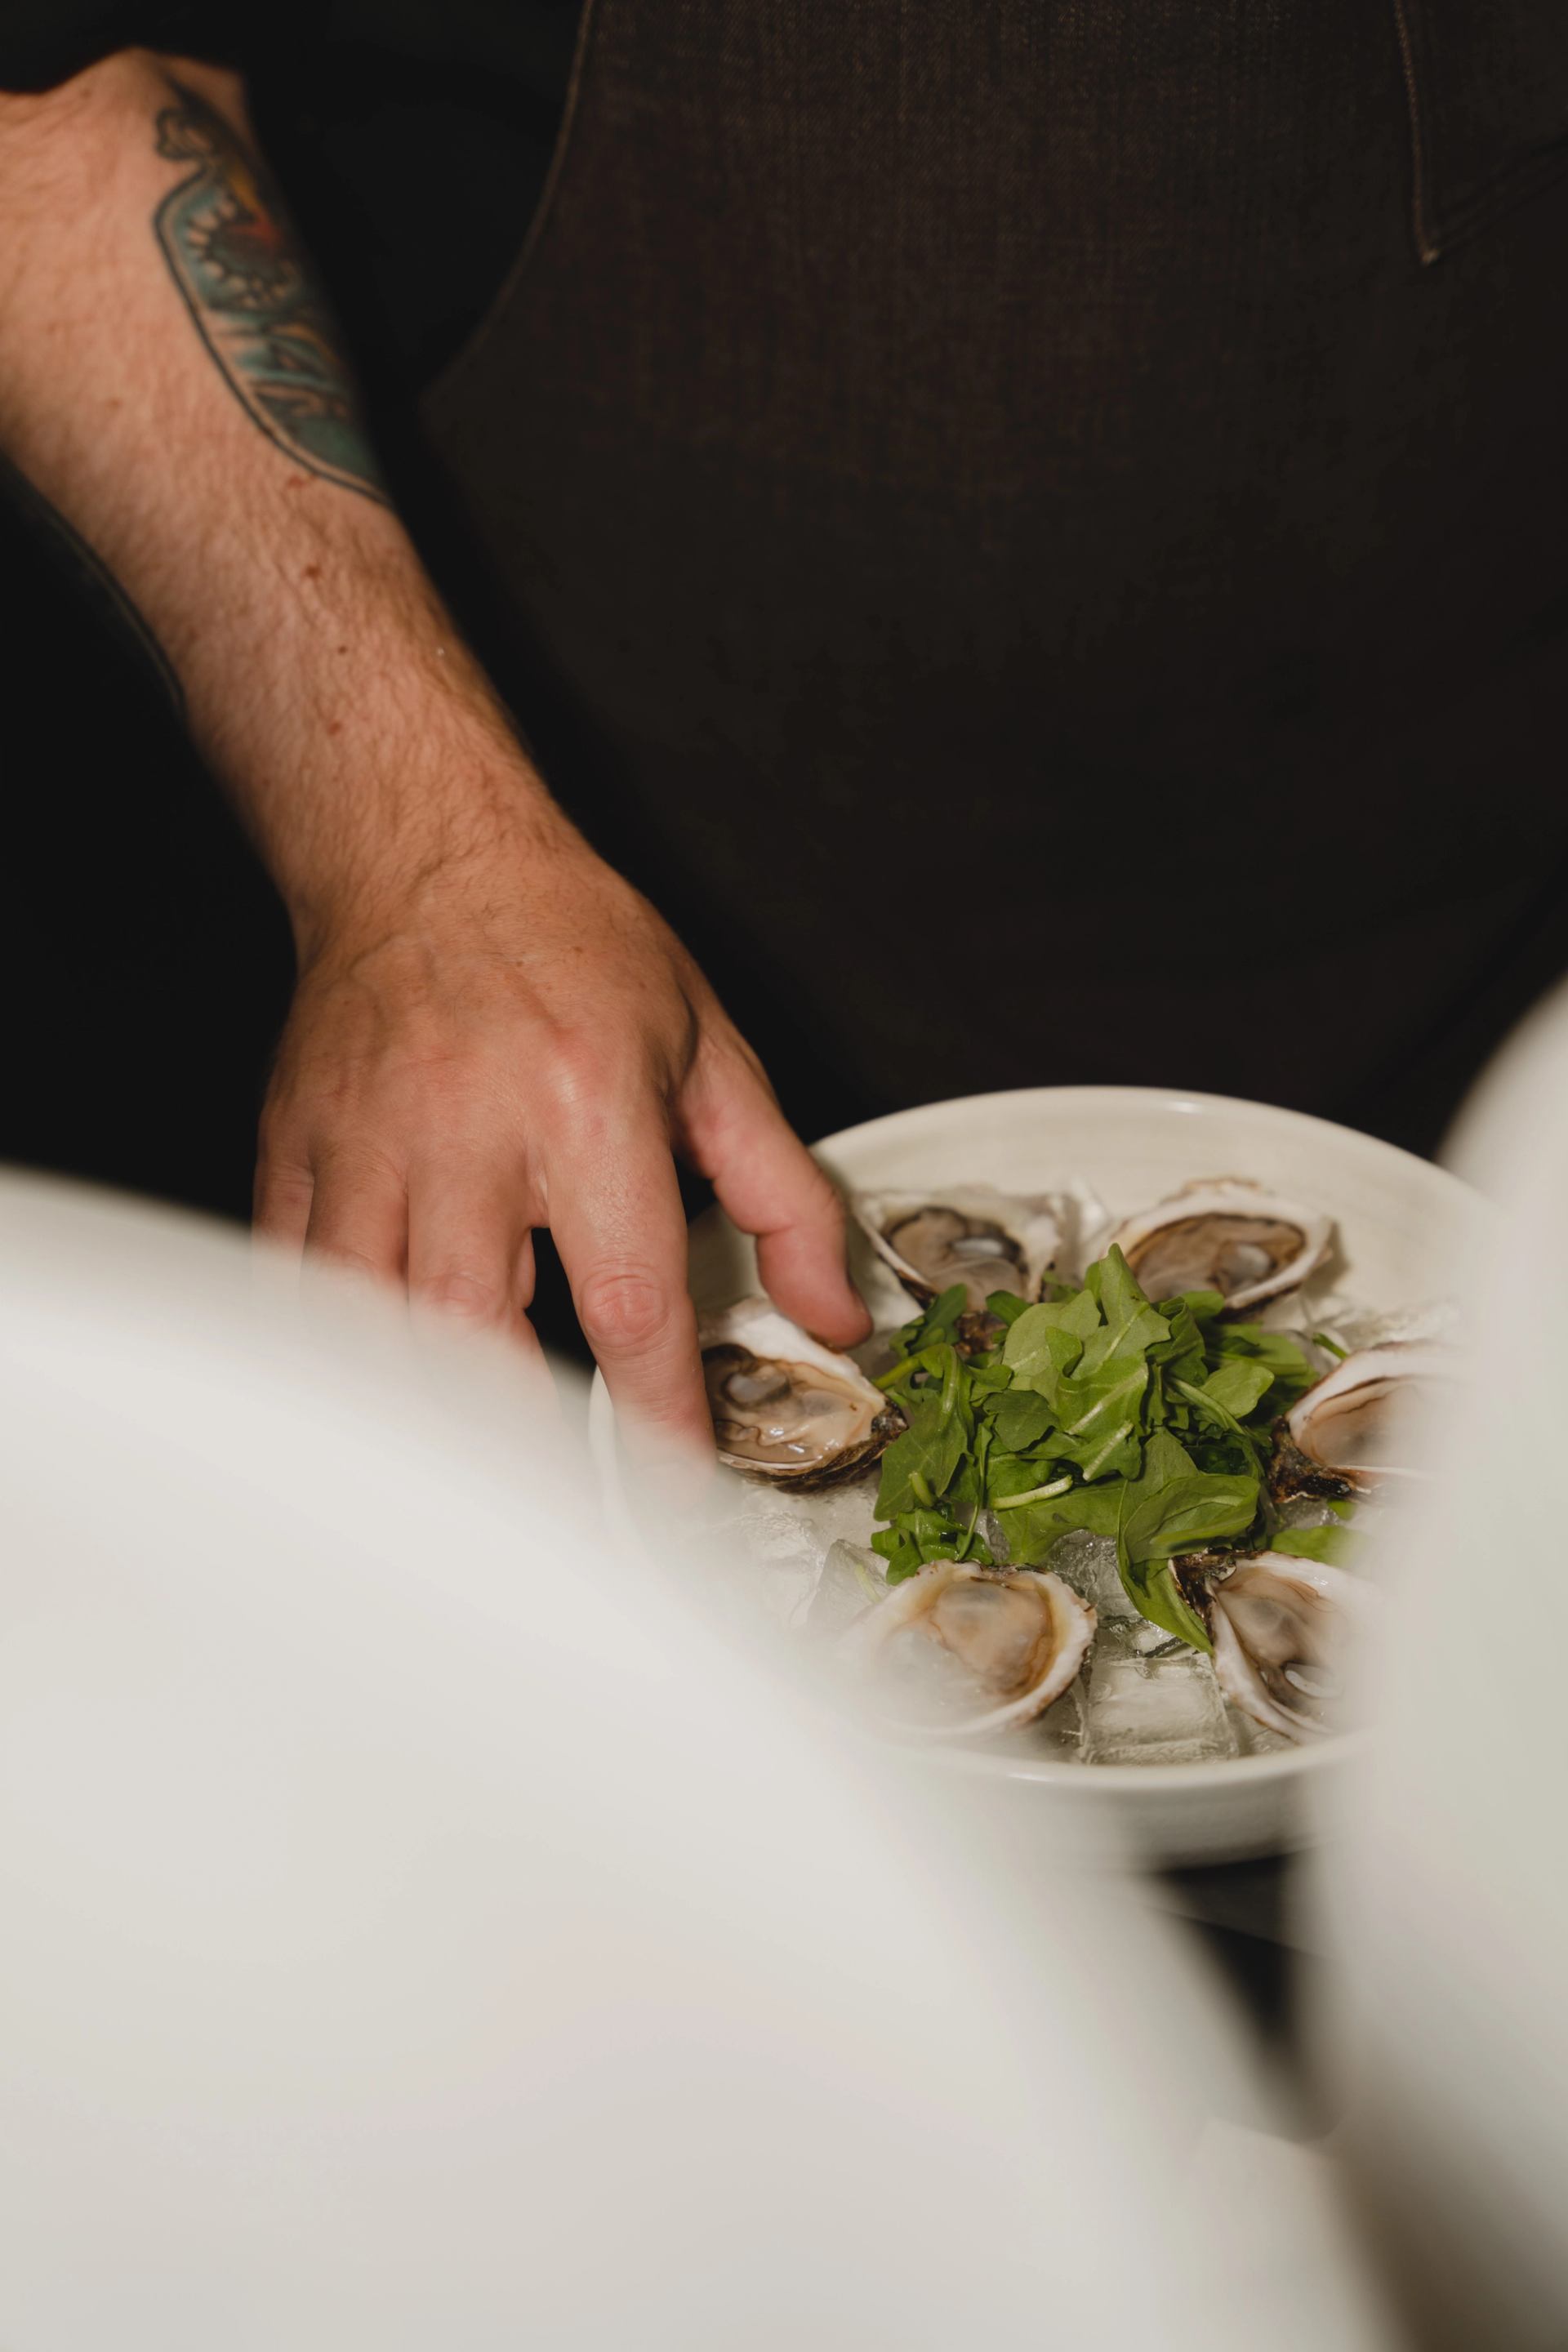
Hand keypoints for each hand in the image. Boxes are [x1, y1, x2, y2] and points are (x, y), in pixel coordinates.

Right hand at [254, 832, 870, 1453]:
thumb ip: (783, 1195)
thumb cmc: (570, 945)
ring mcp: (365, 1144)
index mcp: (584, 1107)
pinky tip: (378, 1387)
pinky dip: (334, 1350)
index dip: (657, 1419)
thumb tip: (833, 1312)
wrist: (423, 850)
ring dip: (424, 1411)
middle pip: (473, 1339)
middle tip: (562, 1515)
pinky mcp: (295, 1149)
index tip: (674, 1487)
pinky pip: (296, 1280)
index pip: (627, 1304)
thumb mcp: (712, 1053)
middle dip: (519, 1452)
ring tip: (473, 1471)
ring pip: (372, 1326)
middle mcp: (466, 1133)